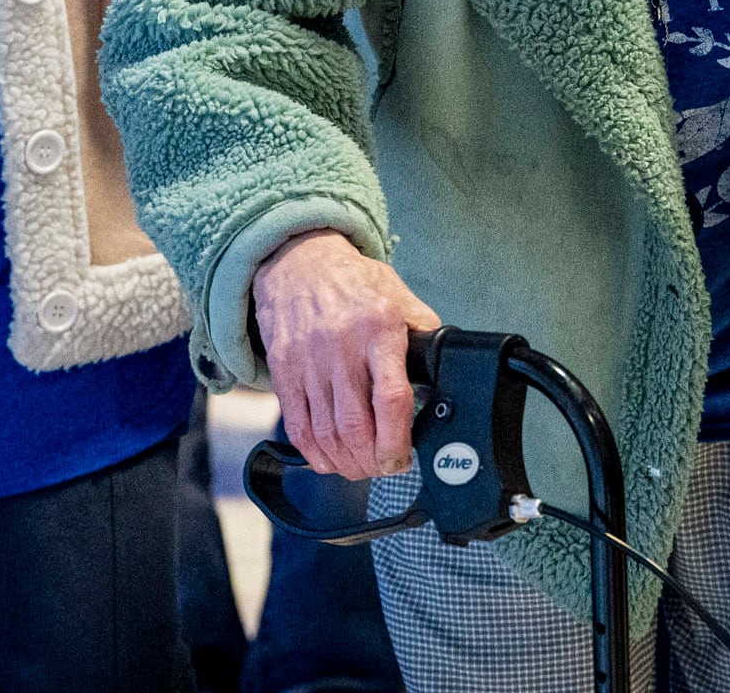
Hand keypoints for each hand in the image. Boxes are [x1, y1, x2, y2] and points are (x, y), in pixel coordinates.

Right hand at [252, 228, 439, 480]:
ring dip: (345, 463)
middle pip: (355, 426)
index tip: (404, 458)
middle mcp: (342, 348)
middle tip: (384, 468)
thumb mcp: (398, 294)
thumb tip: (445, 363)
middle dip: (372, 462)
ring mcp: (308, 361)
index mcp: (378, 330)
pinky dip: (314, 453)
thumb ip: (424, 329)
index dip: (398, 440)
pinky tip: (329, 460)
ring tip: (360, 468)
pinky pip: (297, 425)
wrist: (297, 261)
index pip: (391, 398)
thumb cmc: (353, 283)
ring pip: (325, 432)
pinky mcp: (284, 371)